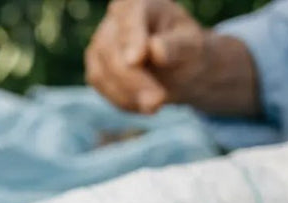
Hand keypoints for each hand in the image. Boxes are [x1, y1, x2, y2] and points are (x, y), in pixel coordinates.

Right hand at [85, 0, 207, 113]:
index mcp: (138, 4)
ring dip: (127, 95)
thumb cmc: (186, 50)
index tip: (136, 60)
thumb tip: (155, 50)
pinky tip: (143, 104)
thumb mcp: (191, 46)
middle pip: (111, 50)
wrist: (178, 67)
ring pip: (102, 73)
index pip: (129, 19)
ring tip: (155, 107)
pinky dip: (124, 101)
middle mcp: (113, 21)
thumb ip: (176, 46)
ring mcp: (99, 46)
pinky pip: (103, 89)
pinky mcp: (96, 70)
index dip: (131, 39)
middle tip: (156, 102)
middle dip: (132, 79)